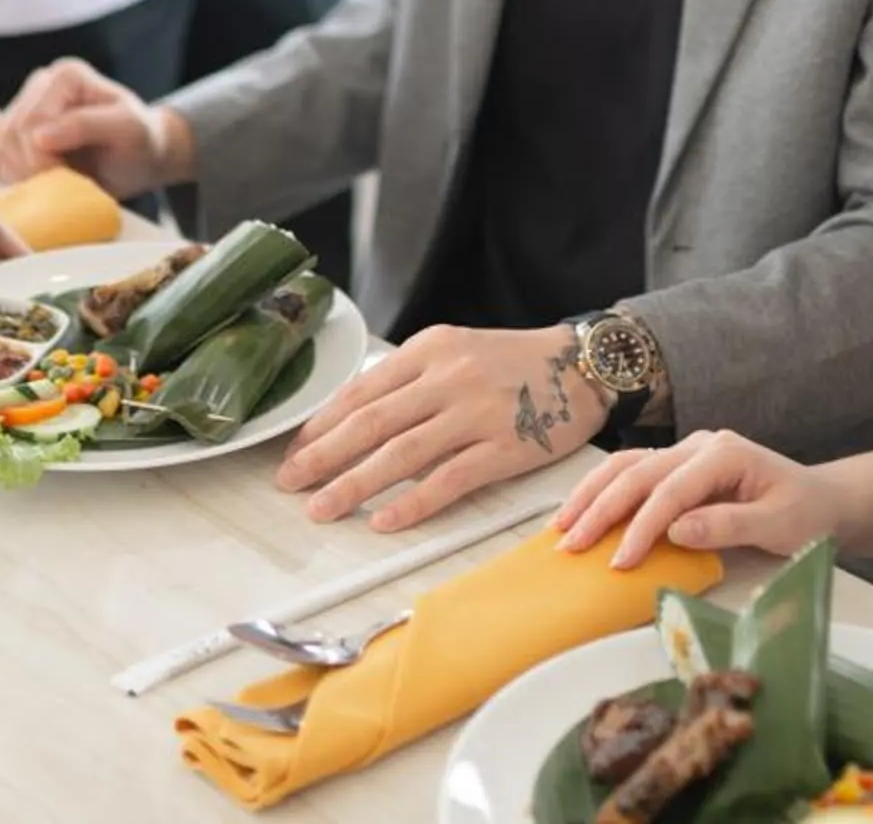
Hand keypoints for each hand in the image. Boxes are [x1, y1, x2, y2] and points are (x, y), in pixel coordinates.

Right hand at [0, 57, 177, 200]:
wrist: (140, 159)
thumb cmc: (141, 142)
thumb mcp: (128, 130)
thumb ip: (86, 126)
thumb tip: (39, 137)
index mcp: (67, 75)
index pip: (34, 119)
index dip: (42, 157)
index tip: (67, 180)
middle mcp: (41, 83)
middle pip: (13, 132)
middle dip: (33, 167)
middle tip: (61, 187)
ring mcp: (26, 106)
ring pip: (2, 146)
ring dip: (23, 174)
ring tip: (56, 186)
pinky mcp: (18, 132)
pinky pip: (1, 157)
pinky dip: (17, 177)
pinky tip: (43, 185)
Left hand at [276, 324, 603, 532]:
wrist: (582, 366)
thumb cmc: (512, 363)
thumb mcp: (456, 350)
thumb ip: (409, 379)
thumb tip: (353, 419)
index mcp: (430, 350)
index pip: (361, 391)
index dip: (321, 426)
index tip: (293, 452)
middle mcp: (449, 377)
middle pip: (371, 423)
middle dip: (323, 457)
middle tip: (289, 483)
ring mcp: (477, 414)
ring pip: (401, 454)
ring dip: (354, 485)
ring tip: (322, 507)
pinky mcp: (505, 448)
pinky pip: (449, 480)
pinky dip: (413, 503)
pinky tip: (385, 522)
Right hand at [552, 429, 841, 568]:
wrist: (821, 499)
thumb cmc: (805, 513)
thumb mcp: (778, 525)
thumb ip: (728, 525)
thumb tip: (676, 531)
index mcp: (724, 453)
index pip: (671, 490)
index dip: (642, 526)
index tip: (619, 562)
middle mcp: (699, 445)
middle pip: (638, 472)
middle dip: (601, 510)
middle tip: (572, 546)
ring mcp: (686, 452)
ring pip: (626, 465)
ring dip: (591, 494)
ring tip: (562, 526)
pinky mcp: (678, 466)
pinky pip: (633, 473)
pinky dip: (603, 491)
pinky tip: (581, 511)